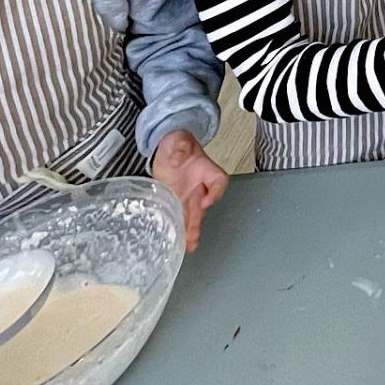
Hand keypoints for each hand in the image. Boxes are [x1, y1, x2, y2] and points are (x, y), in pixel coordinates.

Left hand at [150, 129, 227, 252]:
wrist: (166, 148)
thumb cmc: (178, 142)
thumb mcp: (180, 139)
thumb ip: (180, 147)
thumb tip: (177, 158)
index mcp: (206, 170)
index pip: (218, 182)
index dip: (214, 193)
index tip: (205, 202)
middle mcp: (199, 186)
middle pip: (202, 205)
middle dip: (197, 221)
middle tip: (193, 236)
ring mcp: (187, 195)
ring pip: (191, 215)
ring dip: (189, 230)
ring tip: (188, 246)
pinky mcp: (174, 200)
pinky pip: (178, 215)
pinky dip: (177, 228)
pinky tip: (175, 240)